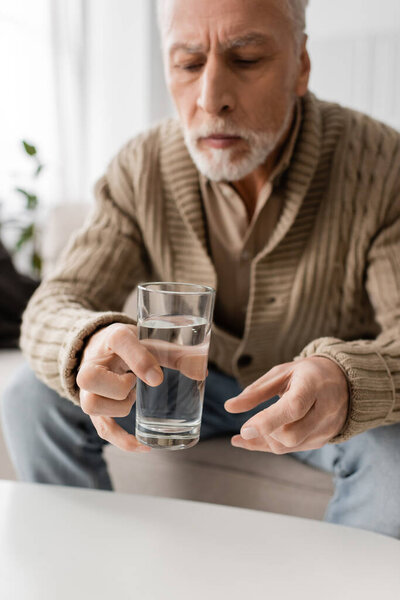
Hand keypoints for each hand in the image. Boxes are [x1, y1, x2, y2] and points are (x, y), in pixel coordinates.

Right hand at [76, 323, 208, 451]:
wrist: (105, 348)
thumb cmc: (134, 345)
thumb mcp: (152, 341)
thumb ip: (176, 354)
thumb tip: (202, 372)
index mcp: (113, 338)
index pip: (119, 341)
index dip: (139, 360)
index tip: (158, 378)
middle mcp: (93, 362)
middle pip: (89, 378)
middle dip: (119, 387)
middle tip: (135, 383)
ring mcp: (90, 387)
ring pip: (92, 404)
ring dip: (119, 408)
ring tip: (133, 397)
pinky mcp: (96, 407)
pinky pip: (102, 428)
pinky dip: (121, 439)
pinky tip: (142, 445)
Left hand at [224, 357, 348, 452]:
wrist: (344, 381)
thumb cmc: (307, 374)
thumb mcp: (281, 373)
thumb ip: (256, 391)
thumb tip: (230, 407)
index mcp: (313, 385)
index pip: (293, 408)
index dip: (267, 421)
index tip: (243, 428)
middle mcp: (325, 409)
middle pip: (292, 434)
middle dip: (264, 433)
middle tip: (247, 426)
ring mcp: (327, 427)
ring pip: (291, 446)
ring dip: (264, 442)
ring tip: (246, 433)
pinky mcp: (324, 439)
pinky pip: (294, 449)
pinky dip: (271, 446)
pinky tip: (253, 440)